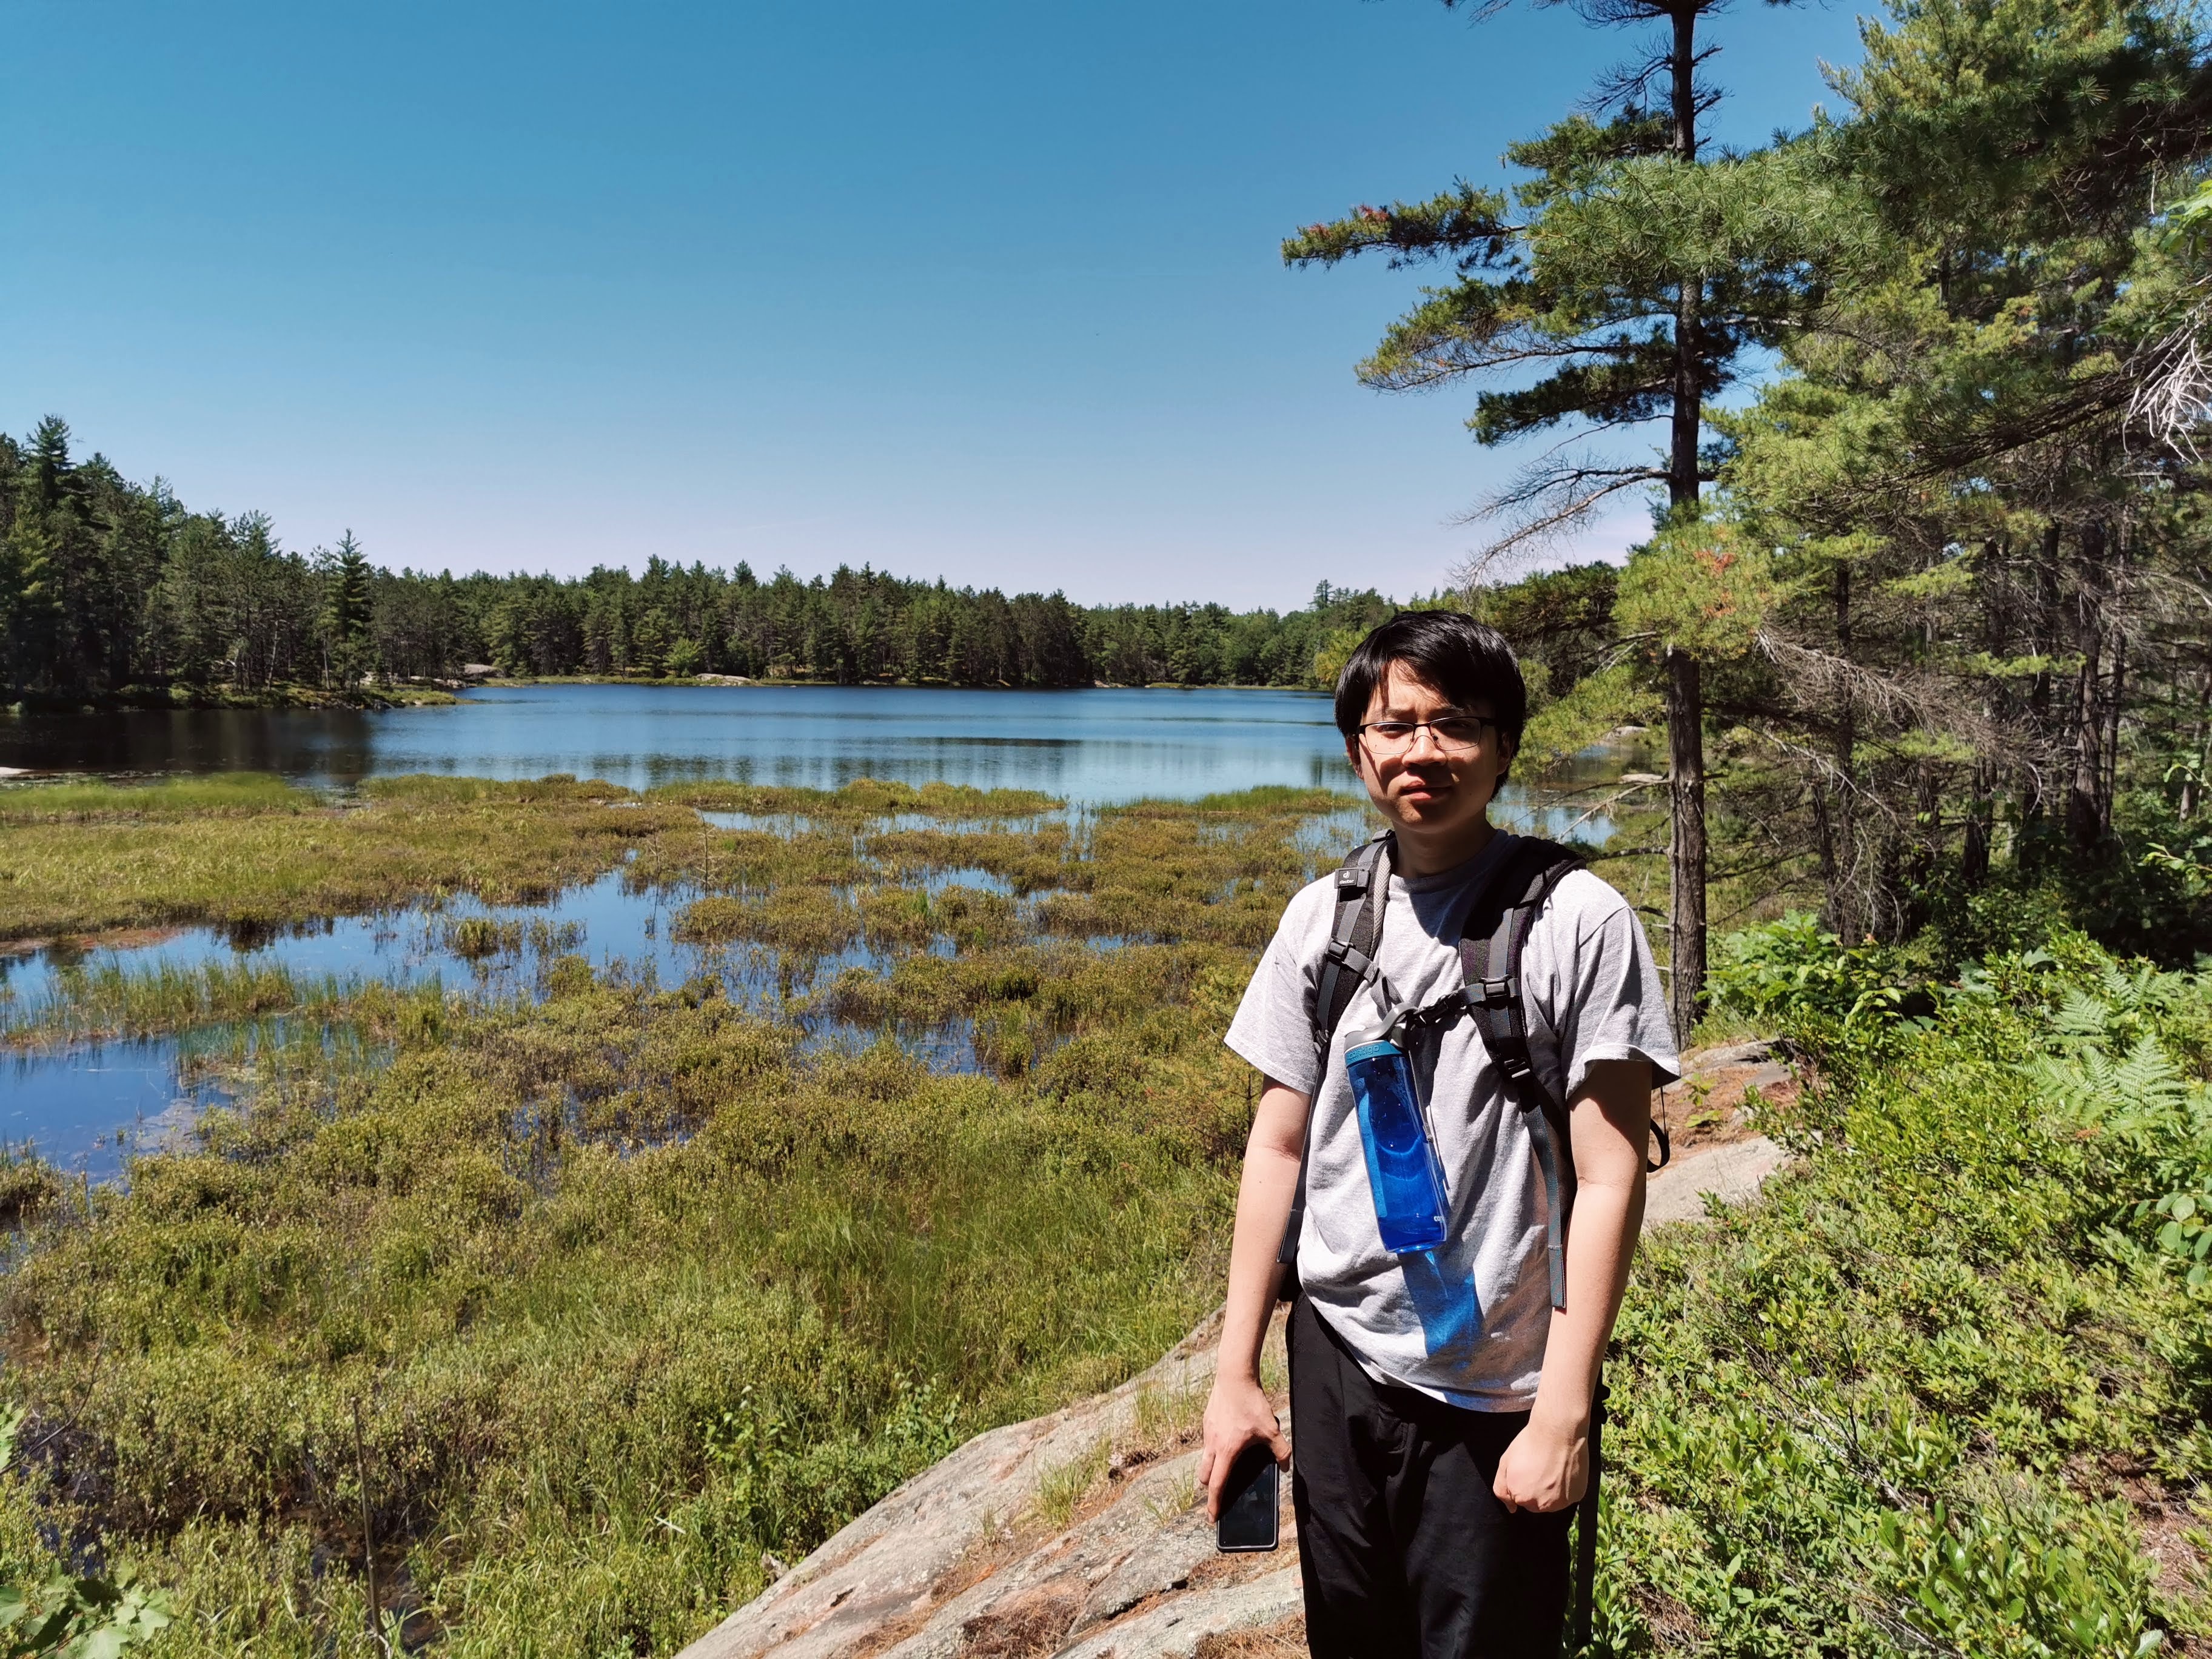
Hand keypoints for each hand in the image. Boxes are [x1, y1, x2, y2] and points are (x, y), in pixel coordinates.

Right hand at [1198, 1373, 1288, 1520]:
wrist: (1234, 1377)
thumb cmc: (1251, 1404)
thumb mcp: (1271, 1429)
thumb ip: (1280, 1451)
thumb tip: (1286, 1466)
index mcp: (1227, 1452)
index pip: (1217, 1485)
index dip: (1214, 1504)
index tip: (1212, 1517)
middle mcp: (1212, 1444)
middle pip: (1204, 1476)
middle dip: (1209, 1488)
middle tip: (1218, 1494)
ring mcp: (1207, 1432)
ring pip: (1204, 1458)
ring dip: (1211, 1468)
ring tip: (1224, 1468)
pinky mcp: (1207, 1421)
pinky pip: (1207, 1442)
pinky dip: (1214, 1449)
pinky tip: (1228, 1441)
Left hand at [1492, 1413, 1586, 1514]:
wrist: (1557, 1431)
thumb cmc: (1530, 1444)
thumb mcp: (1504, 1463)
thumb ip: (1501, 1489)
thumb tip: (1511, 1508)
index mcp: (1521, 1497)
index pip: (1519, 1498)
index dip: (1521, 1481)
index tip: (1526, 1467)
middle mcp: (1541, 1505)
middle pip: (1535, 1503)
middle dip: (1535, 1489)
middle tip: (1539, 1467)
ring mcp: (1561, 1502)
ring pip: (1552, 1502)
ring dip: (1551, 1491)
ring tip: (1551, 1467)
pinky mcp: (1577, 1496)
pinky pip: (1568, 1496)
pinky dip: (1566, 1487)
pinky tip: (1563, 1469)